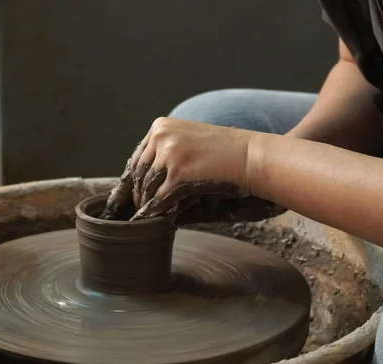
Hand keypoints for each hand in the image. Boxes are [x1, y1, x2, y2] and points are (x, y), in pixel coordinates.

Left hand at [103, 117, 285, 221]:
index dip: (135, 177)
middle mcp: (160, 135)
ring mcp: (167, 152)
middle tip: (138, 208)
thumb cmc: (224, 153)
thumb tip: (145, 184)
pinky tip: (158, 218)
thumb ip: (166, 154)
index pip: (138, 155)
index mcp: (161, 125)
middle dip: (138, 192)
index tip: (134, 192)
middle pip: (139, 171)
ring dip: (147, 203)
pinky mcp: (177, 171)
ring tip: (149, 215)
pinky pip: (159, 197)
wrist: (248, 156)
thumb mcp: (190, 142)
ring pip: (146, 186)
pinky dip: (157, 210)